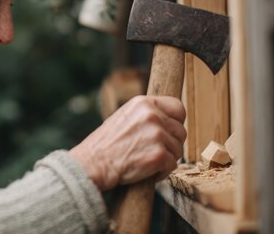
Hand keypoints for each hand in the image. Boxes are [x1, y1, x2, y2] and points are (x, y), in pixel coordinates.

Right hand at [69, 95, 185, 190]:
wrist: (93, 163)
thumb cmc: (104, 145)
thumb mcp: (124, 117)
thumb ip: (145, 115)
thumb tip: (166, 119)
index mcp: (143, 103)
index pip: (177, 107)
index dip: (176, 121)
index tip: (170, 131)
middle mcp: (152, 115)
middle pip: (180, 131)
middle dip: (171, 144)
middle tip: (153, 151)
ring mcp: (157, 135)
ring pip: (178, 149)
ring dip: (166, 158)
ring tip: (146, 161)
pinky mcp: (159, 155)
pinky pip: (173, 165)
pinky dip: (162, 172)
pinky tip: (147, 171)